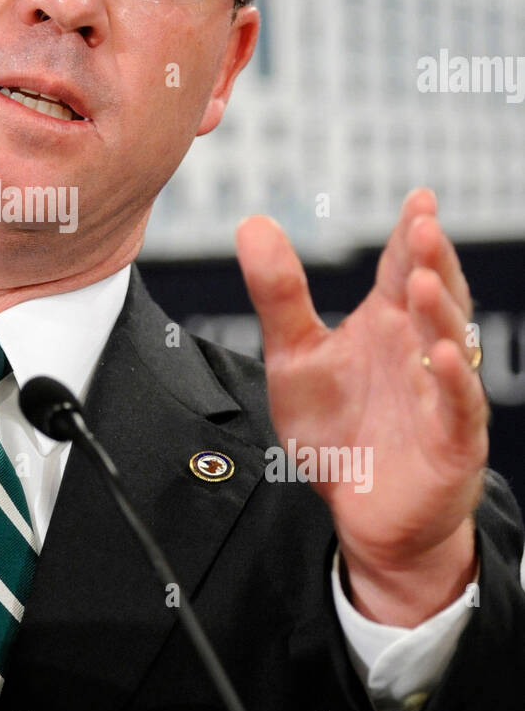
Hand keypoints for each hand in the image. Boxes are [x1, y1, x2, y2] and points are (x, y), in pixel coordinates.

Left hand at [236, 189, 486, 624]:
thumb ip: (279, 293)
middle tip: (422, 225)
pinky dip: (454, 381)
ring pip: (450, 343)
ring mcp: (440, 392)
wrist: (358, 512)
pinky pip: (458, 405)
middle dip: (432, 259)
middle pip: (434, 293)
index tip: (418, 198)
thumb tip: (251, 221)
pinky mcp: (451, 440)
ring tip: (423, 280)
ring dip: (441, 311)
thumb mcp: (294, 356)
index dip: (411, 233)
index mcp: (387, 322)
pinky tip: (441, 356)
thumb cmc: (337, 431)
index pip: (403, 267)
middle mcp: (419, 349)